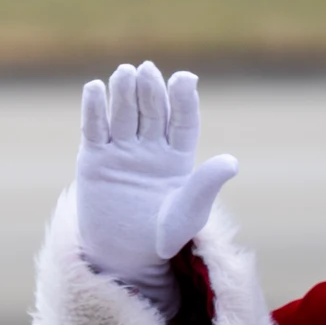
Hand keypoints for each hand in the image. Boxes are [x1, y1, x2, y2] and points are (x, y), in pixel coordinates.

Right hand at [75, 62, 237, 318]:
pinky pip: (94, 129)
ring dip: (124, 93)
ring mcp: (122, 151)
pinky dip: (94, 109)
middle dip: (150, 91)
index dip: (183, 100)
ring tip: (125, 72)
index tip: (185, 78)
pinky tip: (95, 88)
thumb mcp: (188, 213)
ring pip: (123, 115)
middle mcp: (152, 148)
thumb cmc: (164, 234)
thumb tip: (231, 162)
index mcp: (179, 156)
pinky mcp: (95, 159)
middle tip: (148, 70)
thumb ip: (205, 185)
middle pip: (152, 112)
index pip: (183, 121)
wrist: (125, 254)